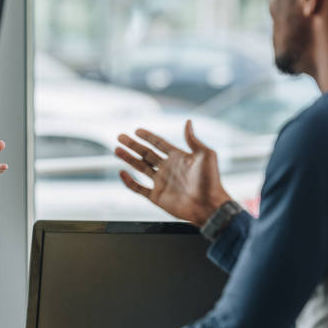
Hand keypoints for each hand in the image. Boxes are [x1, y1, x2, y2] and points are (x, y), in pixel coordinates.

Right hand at [115, 119, 231, 225]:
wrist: (208, 206)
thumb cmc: (210, 181)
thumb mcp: (206, 155)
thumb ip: (193, 139)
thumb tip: (188, 122)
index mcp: (179, 157)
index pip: (159, 144)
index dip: (148, 136)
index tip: (137, 130)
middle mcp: (168, 168)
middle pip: (146, 154)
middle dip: (133, 145)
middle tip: (121, 137)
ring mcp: (161, 182)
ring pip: (140, 168)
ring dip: (128, 158)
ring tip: (117, 149)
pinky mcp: (157, 197)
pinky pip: (139, 188)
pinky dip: (129, 182)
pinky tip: (122, 173)